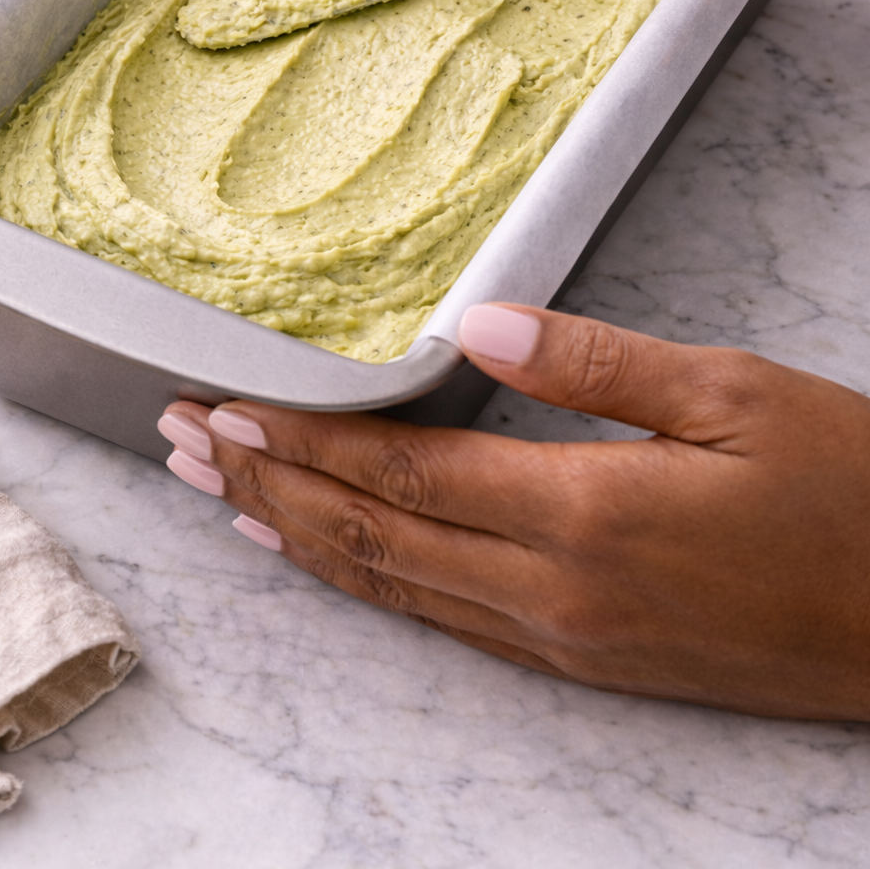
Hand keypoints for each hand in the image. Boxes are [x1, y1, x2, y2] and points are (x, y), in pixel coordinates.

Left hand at [158, 304, 869, 718]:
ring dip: (297, 538)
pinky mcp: (588, 661)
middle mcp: (555, 591)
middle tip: (177, 446)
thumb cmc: (847, 493)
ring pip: (397, 586)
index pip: (403, 470)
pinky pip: (447, 621)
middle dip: (264, 487)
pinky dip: (370, 583)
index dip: (303, 439)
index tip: (221, 406)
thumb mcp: (731, 393)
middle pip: (373, 535)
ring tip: (219, 500)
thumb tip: (472, 320)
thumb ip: (591, 359)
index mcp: (585, 511)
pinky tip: (331, 560)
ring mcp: (567, 639)